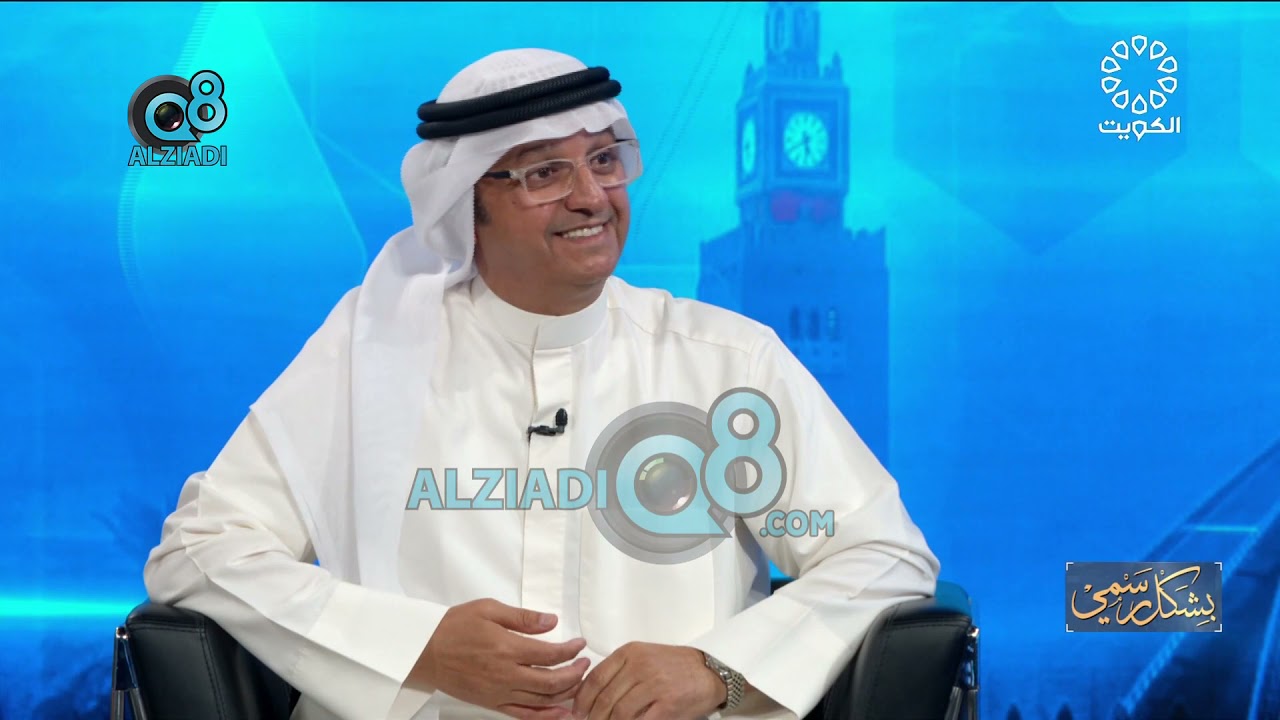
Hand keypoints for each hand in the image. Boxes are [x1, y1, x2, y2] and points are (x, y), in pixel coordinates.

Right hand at [409, 598, 590, 719]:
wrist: (424, 651)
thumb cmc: (454, 627)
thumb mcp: (489, 609)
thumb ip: (523, 617)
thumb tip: (551, 621)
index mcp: (507, 648)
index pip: (551, 654)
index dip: (571, 650)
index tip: (580, 644)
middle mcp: (506, 675)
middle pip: (552, 682)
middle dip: (575, 674)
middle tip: (585, 664)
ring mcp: (499, 693)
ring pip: (542, 701)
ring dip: (566, 694)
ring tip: (579, 685)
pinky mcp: (492, 704)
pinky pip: (524, 715)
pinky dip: (545, 717)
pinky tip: (560, 714)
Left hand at [571, 642, 725, 719]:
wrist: (709, 671)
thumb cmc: (673, 666)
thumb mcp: (642, 657)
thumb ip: (618, 671)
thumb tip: (589, 695)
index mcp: (630, 653)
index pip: (595, 678)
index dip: (582, 700)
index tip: (577, 713)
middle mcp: (640, 667)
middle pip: (604, 699)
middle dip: (593, 718)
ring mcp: (654, 685)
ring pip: (619, 713)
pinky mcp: (667, 705)